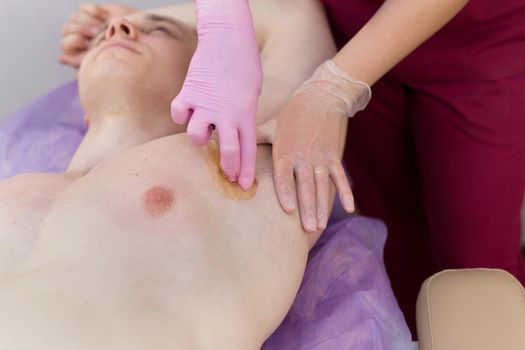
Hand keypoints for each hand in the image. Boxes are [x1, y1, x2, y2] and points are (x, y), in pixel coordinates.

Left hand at [59, 3, 135, 67]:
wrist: (143, 36)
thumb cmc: (125, 53)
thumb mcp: (103, 59)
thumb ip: (81, 61)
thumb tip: (60, 59)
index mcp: (81, 52)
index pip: (65, 44)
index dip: (73, 41)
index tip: (88, 42)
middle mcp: (82, 37)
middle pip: (66, 29)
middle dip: (79, 29)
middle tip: (96, 32)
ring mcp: (88, 24)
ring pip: (73, 17)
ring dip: (86, 21)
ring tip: (102, 25)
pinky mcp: (94, 13)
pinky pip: (84, 8)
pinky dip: (92, 11)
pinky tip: (104, 16)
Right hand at [171, 0, 261, 189]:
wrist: (227, 38)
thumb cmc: (244, 64)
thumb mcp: (252, 93)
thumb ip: (243, 115)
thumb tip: (235, 132)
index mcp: (246, 113)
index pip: (248, 150)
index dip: (246, 171)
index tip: (244, 185)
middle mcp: (226, 114)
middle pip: (227, 152)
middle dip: (228, 168)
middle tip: (227, 175)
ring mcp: (205, 105)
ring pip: (196, 137)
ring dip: (199, 138)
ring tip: (204, 129)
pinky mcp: (188, 93)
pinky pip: (179, 114)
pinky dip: (181, 116)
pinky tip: (187, 111)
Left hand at [271, 60, 370, 231]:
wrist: (322, 97)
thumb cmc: (292, 113)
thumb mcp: (271, 124)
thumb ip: (254, 139)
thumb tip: (229, 147)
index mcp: (286, 150)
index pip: (285, 175)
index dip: (286, 192)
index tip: (288, 210)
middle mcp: (304, 157)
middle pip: (306, 186)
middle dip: (307, 208)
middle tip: (308, 229)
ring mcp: (321, 158)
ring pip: (322, 186)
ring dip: (322, 206)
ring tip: (320, 226)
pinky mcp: (334, 157)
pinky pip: (340, 177)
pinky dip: (345, 192)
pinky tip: (348, 208)